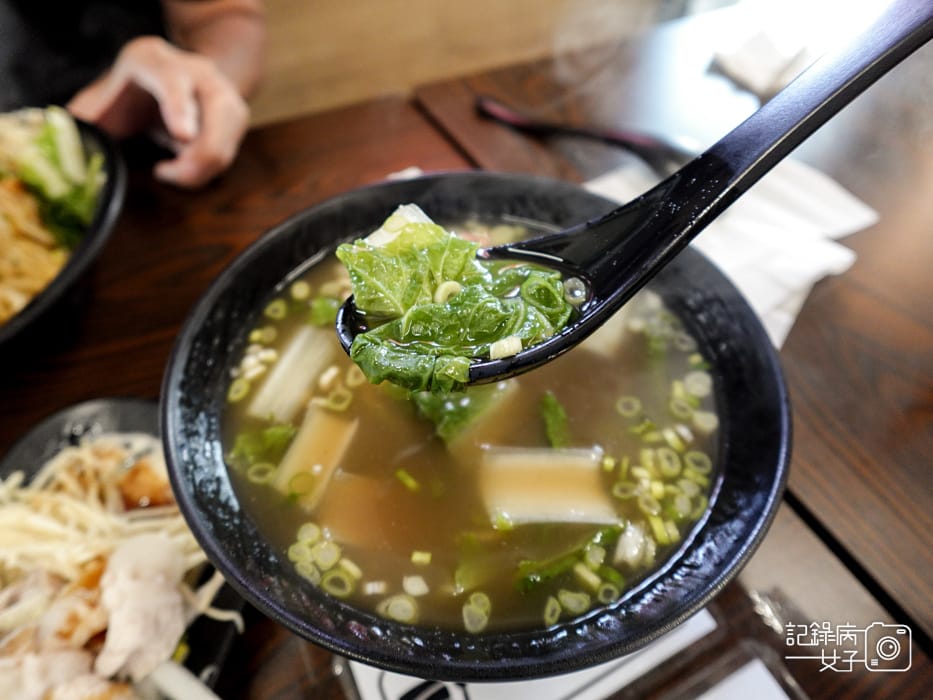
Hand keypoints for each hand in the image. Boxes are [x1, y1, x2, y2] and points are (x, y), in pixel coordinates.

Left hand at [68, 36, 249, 188]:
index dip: (179, 108)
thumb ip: (92, 114)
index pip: (173, 81)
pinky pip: (229, 153)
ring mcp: (224, 93)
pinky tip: (185, 167)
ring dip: (201, 169)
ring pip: (226, 140)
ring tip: (171, 171)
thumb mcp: (108, 95)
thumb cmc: (135, 92)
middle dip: (199, 156)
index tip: (183, 136)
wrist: (178, 78)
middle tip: (167, 175)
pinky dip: (207, 170)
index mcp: (156, 60)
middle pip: (217, 114)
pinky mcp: (237, 118)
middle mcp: (198, 71)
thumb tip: (72, 133)